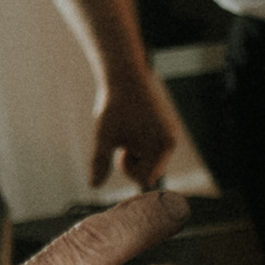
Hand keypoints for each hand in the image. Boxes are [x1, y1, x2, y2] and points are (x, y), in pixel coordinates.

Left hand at [92, 66, 178, 191]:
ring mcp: (170, 135)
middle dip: (134, 163)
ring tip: (128, 133)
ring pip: (151, 162)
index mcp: (162, 146)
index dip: (128, 169)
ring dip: (137, 154)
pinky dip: (141, 145)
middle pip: (150, 174)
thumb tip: (93, 186)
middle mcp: (171, 142)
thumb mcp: (103, 136)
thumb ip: (99, 162)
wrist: (124, 77)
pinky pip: (153, 150)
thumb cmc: (113, 107)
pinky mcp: (166, 129)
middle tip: (123, 141)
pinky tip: (134, 128)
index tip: (120, 149)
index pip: (145, 179)